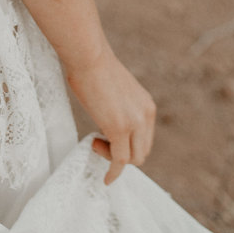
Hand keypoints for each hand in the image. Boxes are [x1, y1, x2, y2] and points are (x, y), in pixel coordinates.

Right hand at [64, 45, 155, 184]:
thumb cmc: (92, 66)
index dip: (127, 145)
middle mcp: (146, 115)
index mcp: (146, 106)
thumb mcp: (114, 91)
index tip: (106, 141)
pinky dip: (114, 172)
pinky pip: (120, 160)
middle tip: (99, 142)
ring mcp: (134, 123)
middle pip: (142, 151)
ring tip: (95, 143)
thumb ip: (119, 108)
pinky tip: (106, 178)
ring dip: (114, 159)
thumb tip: (108, 118)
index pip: (144, 138)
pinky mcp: (118, 128)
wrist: (87, 55)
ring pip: (134, 159)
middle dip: (122, 154)